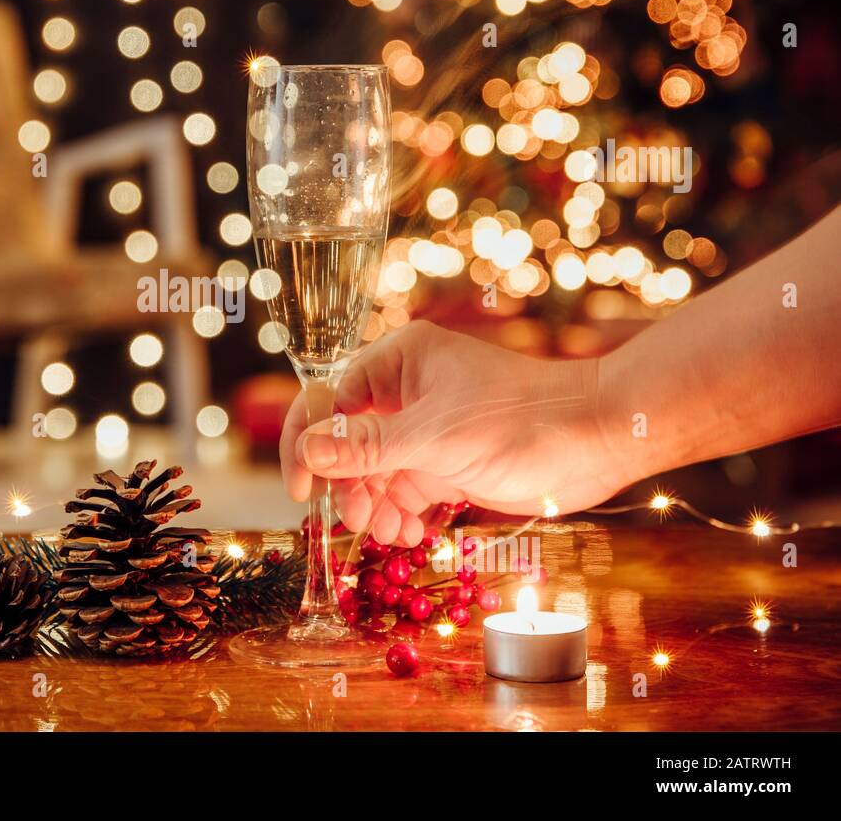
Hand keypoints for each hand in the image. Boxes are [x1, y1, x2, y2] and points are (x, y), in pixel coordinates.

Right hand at [279, 321, 625, 545]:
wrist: (594, 441)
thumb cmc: (519, 421)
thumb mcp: (435, 437)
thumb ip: (367, 448)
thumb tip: (307, 452)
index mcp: (395, 362)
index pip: (327, 400)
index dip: (307, 444)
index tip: (303, 490)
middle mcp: (403, 392)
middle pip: (345, 443)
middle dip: (348, 486)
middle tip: (360, 520)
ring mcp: (423, 429)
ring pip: (371, 473)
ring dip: (372, 507)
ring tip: (390, 533)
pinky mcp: (443, 462)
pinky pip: (400, 491)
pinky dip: (397, 515)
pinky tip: (409, 535)